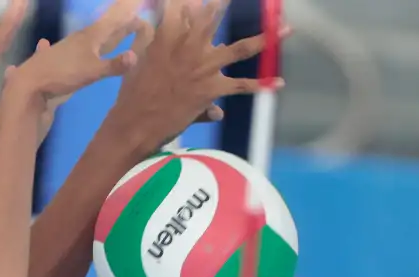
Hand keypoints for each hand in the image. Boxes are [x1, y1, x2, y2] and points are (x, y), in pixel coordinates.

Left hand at [6, 0, 146, 107]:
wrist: (31, 83)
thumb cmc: (62, 74)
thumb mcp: (91, 71)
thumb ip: (113, 65)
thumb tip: (136, 57)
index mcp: (90, 37)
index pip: (114, 24)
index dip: (128, 21)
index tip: (142, 18)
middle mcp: (81, 39)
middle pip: (104, 30)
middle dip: (120, 26)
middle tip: (135, 21)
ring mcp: (70, 49)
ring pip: (91, 39)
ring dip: (104, 34)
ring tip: (114, 32)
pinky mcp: (61, 60)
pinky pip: (77, 49)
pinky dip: (80, 46)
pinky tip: (57, 43)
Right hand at [111, 0, 287, 144]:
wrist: (136, 122)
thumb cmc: (133, 90)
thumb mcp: (137, 56)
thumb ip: (146, 36)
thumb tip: (144, 21)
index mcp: (168, 33)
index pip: (182, 4)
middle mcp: (191, 45)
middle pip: (214, 16)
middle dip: (225, 3)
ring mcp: (204, 67)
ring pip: (241, 49)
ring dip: (265, 38)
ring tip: (286, 27)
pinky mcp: (212, 89)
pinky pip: (241, 86)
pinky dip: (262, 85)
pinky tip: (280, 82)